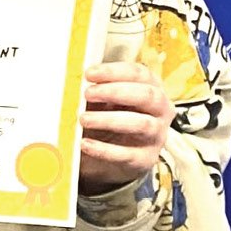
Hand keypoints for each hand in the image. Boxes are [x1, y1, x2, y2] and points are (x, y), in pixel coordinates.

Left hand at [77, 61, 173, 195]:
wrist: (110, 157)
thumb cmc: (106, 118)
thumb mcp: (102, 102)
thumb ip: (93, 91)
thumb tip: (71, 82)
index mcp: (150, 89)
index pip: (140, 74)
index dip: (115, 71)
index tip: (89, 73)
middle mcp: (159, 111)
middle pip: (147, 96)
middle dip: (116, 91)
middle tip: (88, 93)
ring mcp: (155, 136)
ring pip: (141, 124)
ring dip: (109, 119)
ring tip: (83, 119)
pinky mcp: (144, 159)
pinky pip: (127, 154)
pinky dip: (104, 149)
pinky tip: (85, 144)